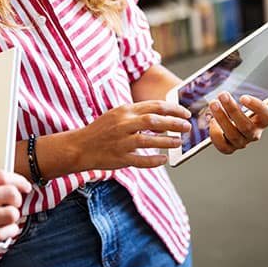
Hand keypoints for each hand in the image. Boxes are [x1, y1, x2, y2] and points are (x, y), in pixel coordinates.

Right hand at [75, 101, 191, 169]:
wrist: (80, 146)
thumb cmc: (102, 130)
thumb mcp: (119, 116)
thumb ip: (139, 116)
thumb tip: (165, 120)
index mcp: (125, 111)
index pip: (154, 106)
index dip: (173, 109)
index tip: (185, 113)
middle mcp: (123, 124)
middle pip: (154, 120)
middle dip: (174, 123)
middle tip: (187, 127)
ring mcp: (121, 142)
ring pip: (148, 140)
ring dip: (167, 141)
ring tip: (178, 142)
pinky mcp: (119, 158)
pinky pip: (140, 160)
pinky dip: (153, 160)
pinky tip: (163, 160)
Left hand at [208, 93, 267, 153]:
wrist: (233, 123)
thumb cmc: (240, 109)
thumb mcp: (245, 100)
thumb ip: (242, 97)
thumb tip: (226, 93)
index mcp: (263, 120)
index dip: (257, 107)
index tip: (243, 97)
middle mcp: (255, 133)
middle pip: (246, 126)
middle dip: (232, 109)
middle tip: (222, 95)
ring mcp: (242, 142)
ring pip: (233, 134)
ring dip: (221, 118)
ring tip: (213, 104)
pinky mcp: (230, 148)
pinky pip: (223, 146)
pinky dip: (215, 134)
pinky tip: (211, 120)